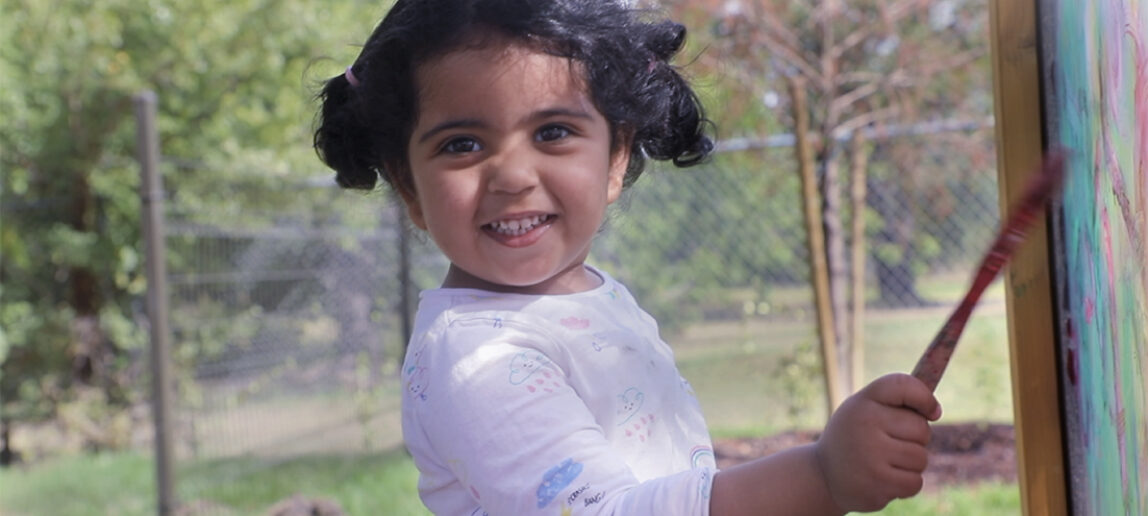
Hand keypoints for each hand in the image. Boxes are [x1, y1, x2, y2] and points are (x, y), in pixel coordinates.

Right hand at [814, 373, 941, 512]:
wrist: (822, 475)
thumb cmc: (854, 437)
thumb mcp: (864, 410)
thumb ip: (896, 402)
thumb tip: (936, 410)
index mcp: (863, 402)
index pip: (903, 385)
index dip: (924, 397)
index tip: (933, 412)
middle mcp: (865, 423)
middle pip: (921, 428)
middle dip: (916, 439)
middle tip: (891, 443)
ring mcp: (870, 454)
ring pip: (920, 458)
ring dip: (910, 464)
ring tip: (884, 463)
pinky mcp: (877, 483)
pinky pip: (915, 482)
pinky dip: (906, 484)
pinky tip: (884, 480)